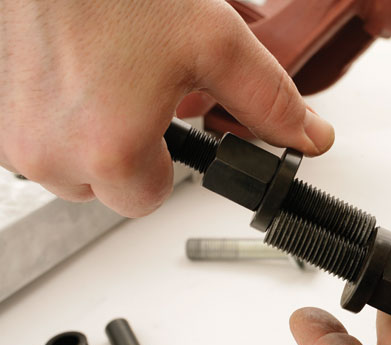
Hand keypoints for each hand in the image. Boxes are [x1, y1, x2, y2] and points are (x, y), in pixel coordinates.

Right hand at [1, 0, 333, 216]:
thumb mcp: (213, 44)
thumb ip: (267, 101)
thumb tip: (308, 138)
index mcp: (110, 149)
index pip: (145, 201)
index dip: (161, 165)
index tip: (162, 130)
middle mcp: (50, 154)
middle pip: (106, 188)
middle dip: (127, 152)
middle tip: (132, 95)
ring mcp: (10, 139)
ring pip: (67, 167)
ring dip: (89, 137)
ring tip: (102, 80)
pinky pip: (32, 142)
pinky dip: (55, 120)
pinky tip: (69, 78)